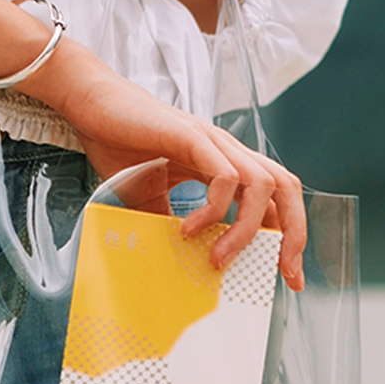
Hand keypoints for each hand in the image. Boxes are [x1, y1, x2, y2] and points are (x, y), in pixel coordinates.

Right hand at [25, 38, 305, 290]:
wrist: (91, 107)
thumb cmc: (119, 145)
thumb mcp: (149, 198)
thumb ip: (167, 224)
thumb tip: (175, 263)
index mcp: (225, 165)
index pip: (275, 199)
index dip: (289, 236)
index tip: (288, 276)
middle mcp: (228, 151)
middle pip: (285, 187)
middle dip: (292, 232)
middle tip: (282, 272)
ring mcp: (213, 142)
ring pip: (261, 184)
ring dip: (246, 229)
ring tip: (218, 258)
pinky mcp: (193, 136)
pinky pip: (224, 176)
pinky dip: (214, 209)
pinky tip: (188, 229)